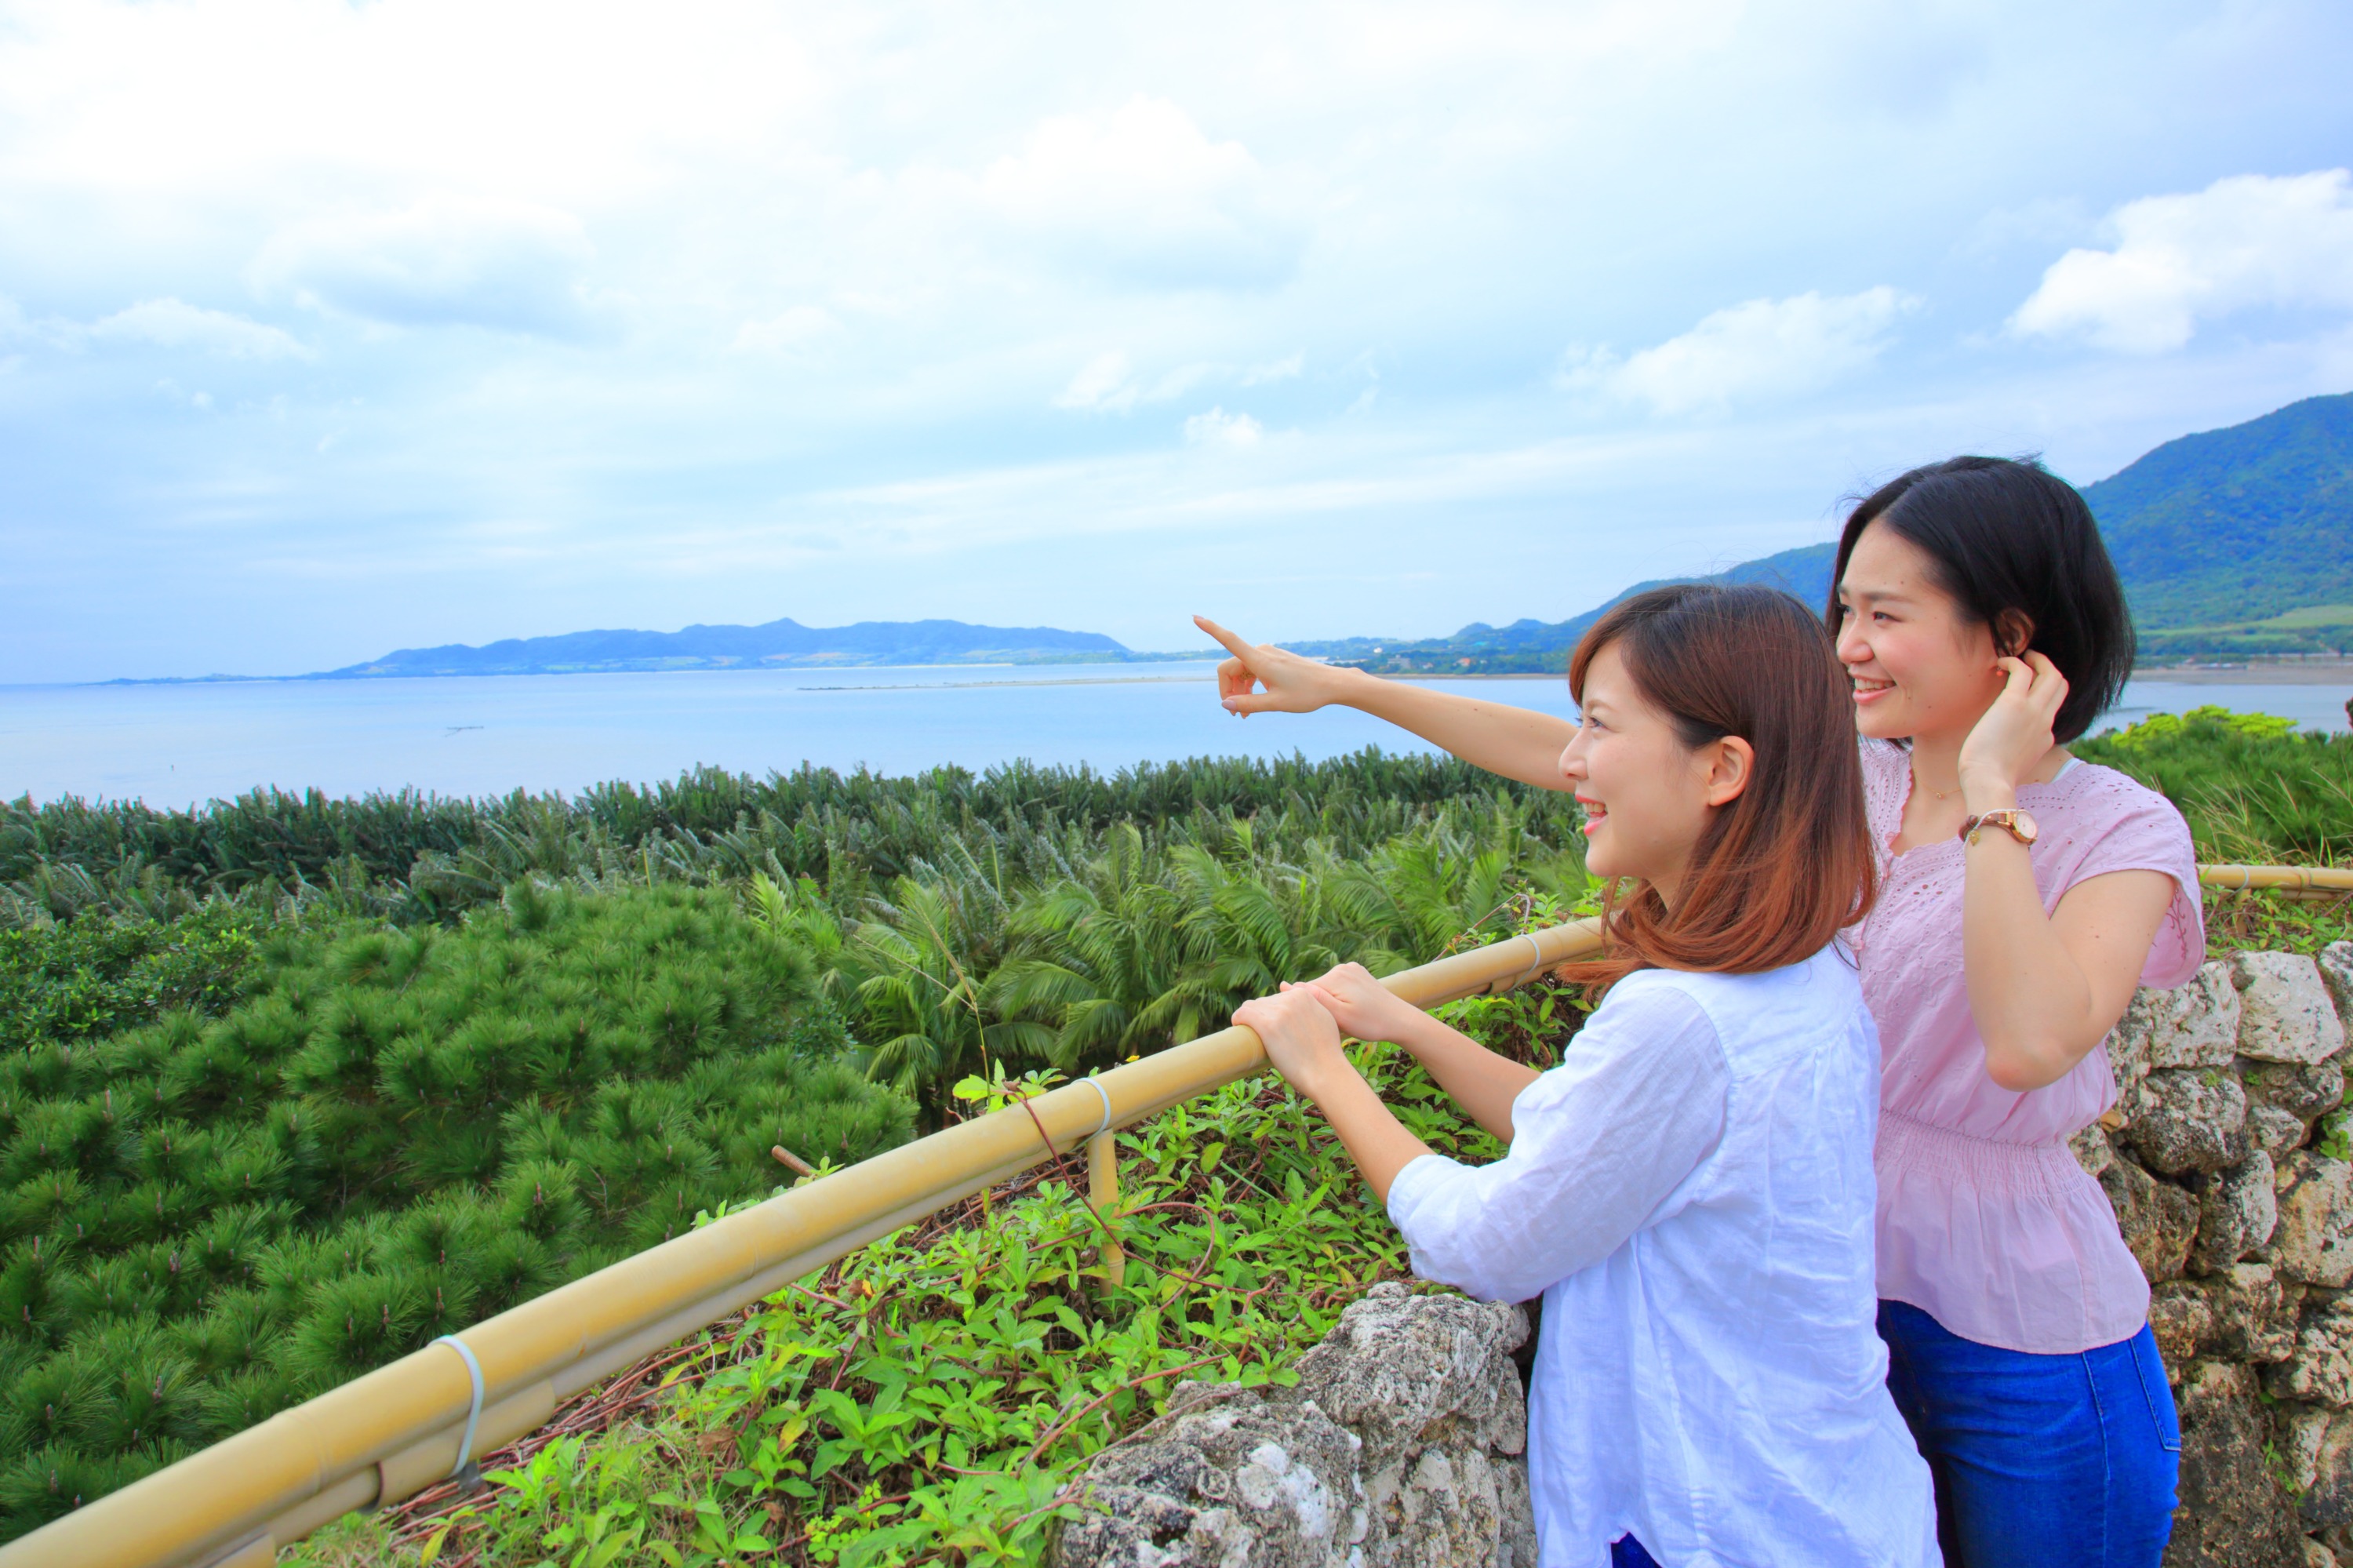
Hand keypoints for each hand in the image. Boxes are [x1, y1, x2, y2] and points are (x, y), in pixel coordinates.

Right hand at [1194, 615, 1354, 716]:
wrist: (1333, 684)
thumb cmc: (1307, 694)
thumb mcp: (1276, 704)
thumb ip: (1248, 705)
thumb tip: (1224, 704)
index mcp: (1261, 660)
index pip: (1230, 640)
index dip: (1211, 629)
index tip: (1195, 617)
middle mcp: (1261, 652)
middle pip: (1230, 668)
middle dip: (1228, 690)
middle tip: (1235, 715)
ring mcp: (1268, 655)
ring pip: (1240, 671)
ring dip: (1238, 691)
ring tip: (1244, 715)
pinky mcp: (1273, 659)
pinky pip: (1251, 670)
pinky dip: (1248, 686)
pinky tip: (1253, 703)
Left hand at [1233, 987, 1350, 1098]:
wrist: (1326, 1073)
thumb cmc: (1326, 1051)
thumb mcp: (1324, 1017)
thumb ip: (1309, 1000)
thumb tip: (1285, 985)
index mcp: (1303, 995)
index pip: (1277, 997)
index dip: (1272, 1013)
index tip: (1273, 1028)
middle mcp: (1290, 999)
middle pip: (1264, 1003)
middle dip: (1262, 1017)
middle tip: (1264, 1037)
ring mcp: (1279, 1011)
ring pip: (1251, 1007)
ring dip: (1249, 1019)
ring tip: (1251, 1035)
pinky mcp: (1267, 1026)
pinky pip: (1242, 1014)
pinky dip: (1237, 1019)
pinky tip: (1237, 1027)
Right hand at [1289, 962, 1427, 1047]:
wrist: (1400, 1020)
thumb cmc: (1370, 1023)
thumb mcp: (1339, 1016)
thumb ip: (1314, 999)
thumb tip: (1286, 985)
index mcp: (1335, 976)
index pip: (1305, 991)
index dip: (1306, 1009)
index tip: (1315, 1024)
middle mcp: (1342, 967)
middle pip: (1316, 989)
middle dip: (1319, 1005)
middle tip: (1333, 1024)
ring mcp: (1352, 969)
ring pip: (1327, 988)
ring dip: (1330, 1002)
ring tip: (1344, 1018)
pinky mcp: (1359, 973)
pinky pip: (1339, 986)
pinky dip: (1340, 997)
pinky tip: (1351, 1009)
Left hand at [1958, 652, 2066, 807]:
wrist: (1989, 782)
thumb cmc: (1991, 778)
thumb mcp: (2013, 765)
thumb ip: (2016, 752)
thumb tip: (2003, 748)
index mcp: (2045, 737)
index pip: (2053, 707)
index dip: (2041, 693)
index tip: (2023, 689)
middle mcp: (2045, 721)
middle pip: (2061, 685)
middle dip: (2048, 668)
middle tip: (2030, 661)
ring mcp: (2034, 711)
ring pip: (2051, 673)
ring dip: (2037, 659)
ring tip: (2019, 656)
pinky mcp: (2014, 703)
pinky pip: (2022, 671)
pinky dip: (2013, 662)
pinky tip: (1999, 664)